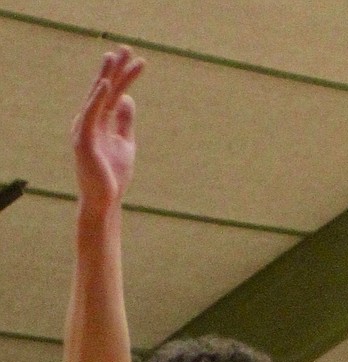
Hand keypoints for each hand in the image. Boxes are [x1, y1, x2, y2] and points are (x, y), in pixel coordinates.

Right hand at [73, 47, 143, 210]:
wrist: (104, 202)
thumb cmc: (112, 176)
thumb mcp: (125, 144)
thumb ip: (124, 121)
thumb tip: (128, 99)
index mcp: (99, 121)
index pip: (114, 94)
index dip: (125, 77)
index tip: (138, 61)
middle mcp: (89, 121)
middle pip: (103, 90)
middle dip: (114, 69)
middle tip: (126, 48)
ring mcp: (85, 130)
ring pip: (97, 98)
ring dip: (106, 77)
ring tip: (115, 58)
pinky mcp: (84, 141)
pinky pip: (91, 115)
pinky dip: (98, 99)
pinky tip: (107, 85)